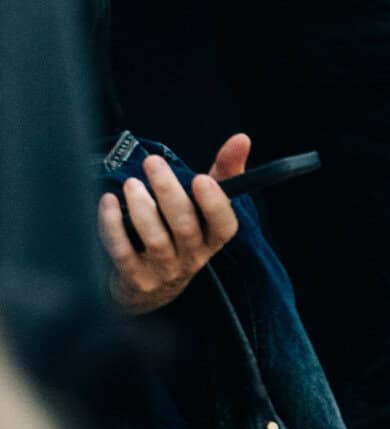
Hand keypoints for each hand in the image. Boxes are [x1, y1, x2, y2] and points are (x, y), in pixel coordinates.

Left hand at [100, 135, 249, 314]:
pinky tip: (108, 202)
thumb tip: (242, 139)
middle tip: (152, 162)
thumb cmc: (177, 235)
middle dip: (169, 192)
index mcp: (211, 239)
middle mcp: (191, 257)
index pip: (225, 226)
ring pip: (155, 239)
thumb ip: (224, 173)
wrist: (147, 289)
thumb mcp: (203, 207)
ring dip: (142, 207)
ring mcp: (163, 271)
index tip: (201, 178)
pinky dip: (113, 225)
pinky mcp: (134, 278)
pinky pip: (122, 252)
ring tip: (130, 183)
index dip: (215, 204)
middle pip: (185, 227)